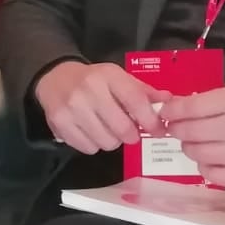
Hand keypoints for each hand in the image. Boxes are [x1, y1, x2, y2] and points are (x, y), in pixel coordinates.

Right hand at [34, 61, 169, 153]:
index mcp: (108, 76)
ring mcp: (73, 108)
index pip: (136, 101)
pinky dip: (94, 144)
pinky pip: (89, 148)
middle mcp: (89, 90)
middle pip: (123, 129)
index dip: (151, 120)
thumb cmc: (93, 80)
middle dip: (131, 135)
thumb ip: (142, 91)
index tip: (158, 130)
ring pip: (107, 142)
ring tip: (106, 128)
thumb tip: (169, 100)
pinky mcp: (60, 123)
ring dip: (112, 141)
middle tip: (128, 131)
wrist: (55, 78)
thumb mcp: (118, 78)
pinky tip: (90, 131)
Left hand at [162, 84, 224, 188]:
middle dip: (176, 128)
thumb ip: (216, 100)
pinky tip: (212, 158)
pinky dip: (205, 166)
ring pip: (195, 153)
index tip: (165, 112)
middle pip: (186, 132)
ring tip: (197, 141)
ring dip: (190, 146)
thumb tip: (182, 107)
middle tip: (177, 127)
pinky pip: (210, 174)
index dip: (170, 111)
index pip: (187, 109)